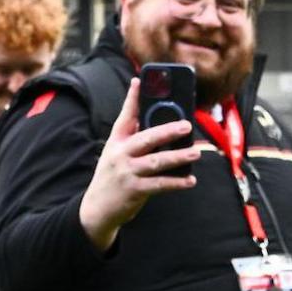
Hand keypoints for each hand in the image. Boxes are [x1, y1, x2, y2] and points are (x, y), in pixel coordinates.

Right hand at [78, 78, 198, 251]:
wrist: (96, 209)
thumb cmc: (112, 177)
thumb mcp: (116, 155)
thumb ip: (134, 140)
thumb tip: (160, 125)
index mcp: (116, 142)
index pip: (125, 117)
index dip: (132, 99)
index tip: (139, 81)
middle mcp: (120, 154)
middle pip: (146, 139)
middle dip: (166, 131)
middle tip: (186, 125)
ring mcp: (127, 173)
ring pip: (156, 162)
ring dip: (178, 157)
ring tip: (195, 152)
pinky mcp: (134, 190)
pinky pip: (160, 185)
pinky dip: (176, 183)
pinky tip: (190, 180)